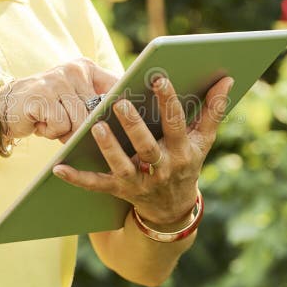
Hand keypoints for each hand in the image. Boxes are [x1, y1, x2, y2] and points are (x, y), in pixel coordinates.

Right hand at [0, 58, 119, 143]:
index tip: (129, 116)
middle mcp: (73, 70)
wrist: (5, 108)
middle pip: (97, 111)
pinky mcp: (42, 96)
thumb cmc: (47, 108)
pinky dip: (50, 132)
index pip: (116, 85)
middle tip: (66, 125)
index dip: (124, 104)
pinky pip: (60, 126)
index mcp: (85, 67)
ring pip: (79, 121)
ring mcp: (57, 81)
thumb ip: (97, 102)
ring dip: (66, 131)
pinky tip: (40, 122)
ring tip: (51, 121)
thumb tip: (127, 119)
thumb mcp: (74, 99)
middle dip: (84, 128)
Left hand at [52, 75, 234, 225]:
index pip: (176, 123)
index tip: (158, 78)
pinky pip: (97, 185)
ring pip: (122, 166)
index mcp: (182, 150)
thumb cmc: (187, 162)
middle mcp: (161, 168)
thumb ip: (214, 109)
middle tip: (120, 103)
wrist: (173, 209)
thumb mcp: (204, 140)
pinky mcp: (120, 191)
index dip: (168, 101)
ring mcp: (140, 182)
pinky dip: (77, 179)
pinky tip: (59, 168)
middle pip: (147, 147)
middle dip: (134, 127)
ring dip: (109, 148)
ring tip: (96, 126)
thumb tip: (227, 78)